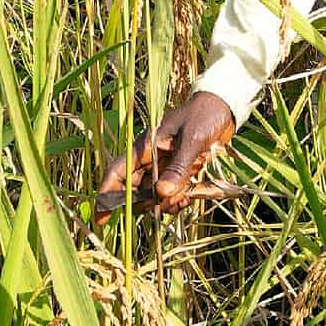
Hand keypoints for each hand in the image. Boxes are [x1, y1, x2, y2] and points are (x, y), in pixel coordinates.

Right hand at [95, 91, 234, 223]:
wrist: (223, 107)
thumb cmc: (204, 115)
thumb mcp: (192, 139)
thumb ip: (178, 167)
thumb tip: (162, 194)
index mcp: (146, 146)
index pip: (118, 172)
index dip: (107, 195)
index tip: (102, 219)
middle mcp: (151, 158)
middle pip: (134, 190)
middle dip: (145, 204)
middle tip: (163, 206)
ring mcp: (165, 166)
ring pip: (153, 195)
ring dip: (164, 204)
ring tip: (182, 200)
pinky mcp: (179, 171)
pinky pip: (171, 193)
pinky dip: (176, 200)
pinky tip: (188, 198)